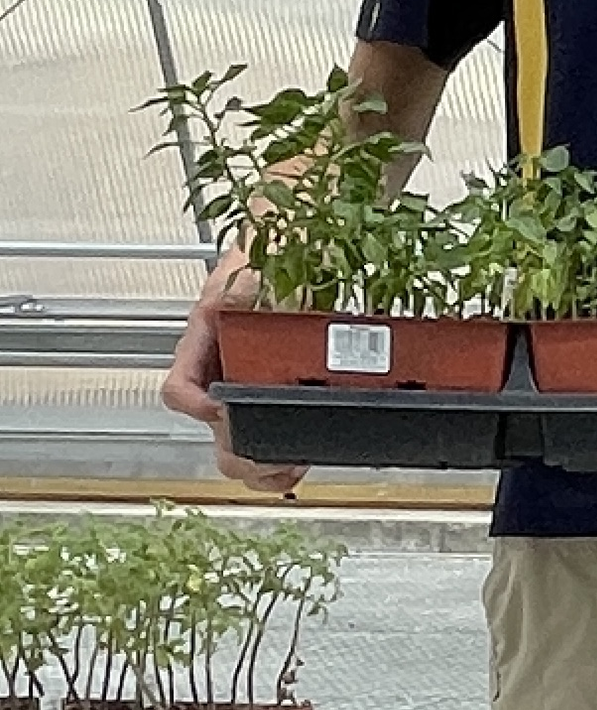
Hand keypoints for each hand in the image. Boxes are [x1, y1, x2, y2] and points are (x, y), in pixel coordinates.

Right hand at [161, 255, 306, 495]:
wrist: (305, 240)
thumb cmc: (270, 249)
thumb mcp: (249, 272)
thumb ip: (236, 296)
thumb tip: (231, 318)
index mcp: (206, 342)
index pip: (178, 390)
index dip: (196, 407)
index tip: (222, 411)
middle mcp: (223, 368)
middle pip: (211, 432)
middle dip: (237, 455)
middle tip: (269, 461)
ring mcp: (251, 382)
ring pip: (238, 443)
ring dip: (259, 465)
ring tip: (287, 468)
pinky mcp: (283, 390)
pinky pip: (274, 433)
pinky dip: (285, 455)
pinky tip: (304, 458)